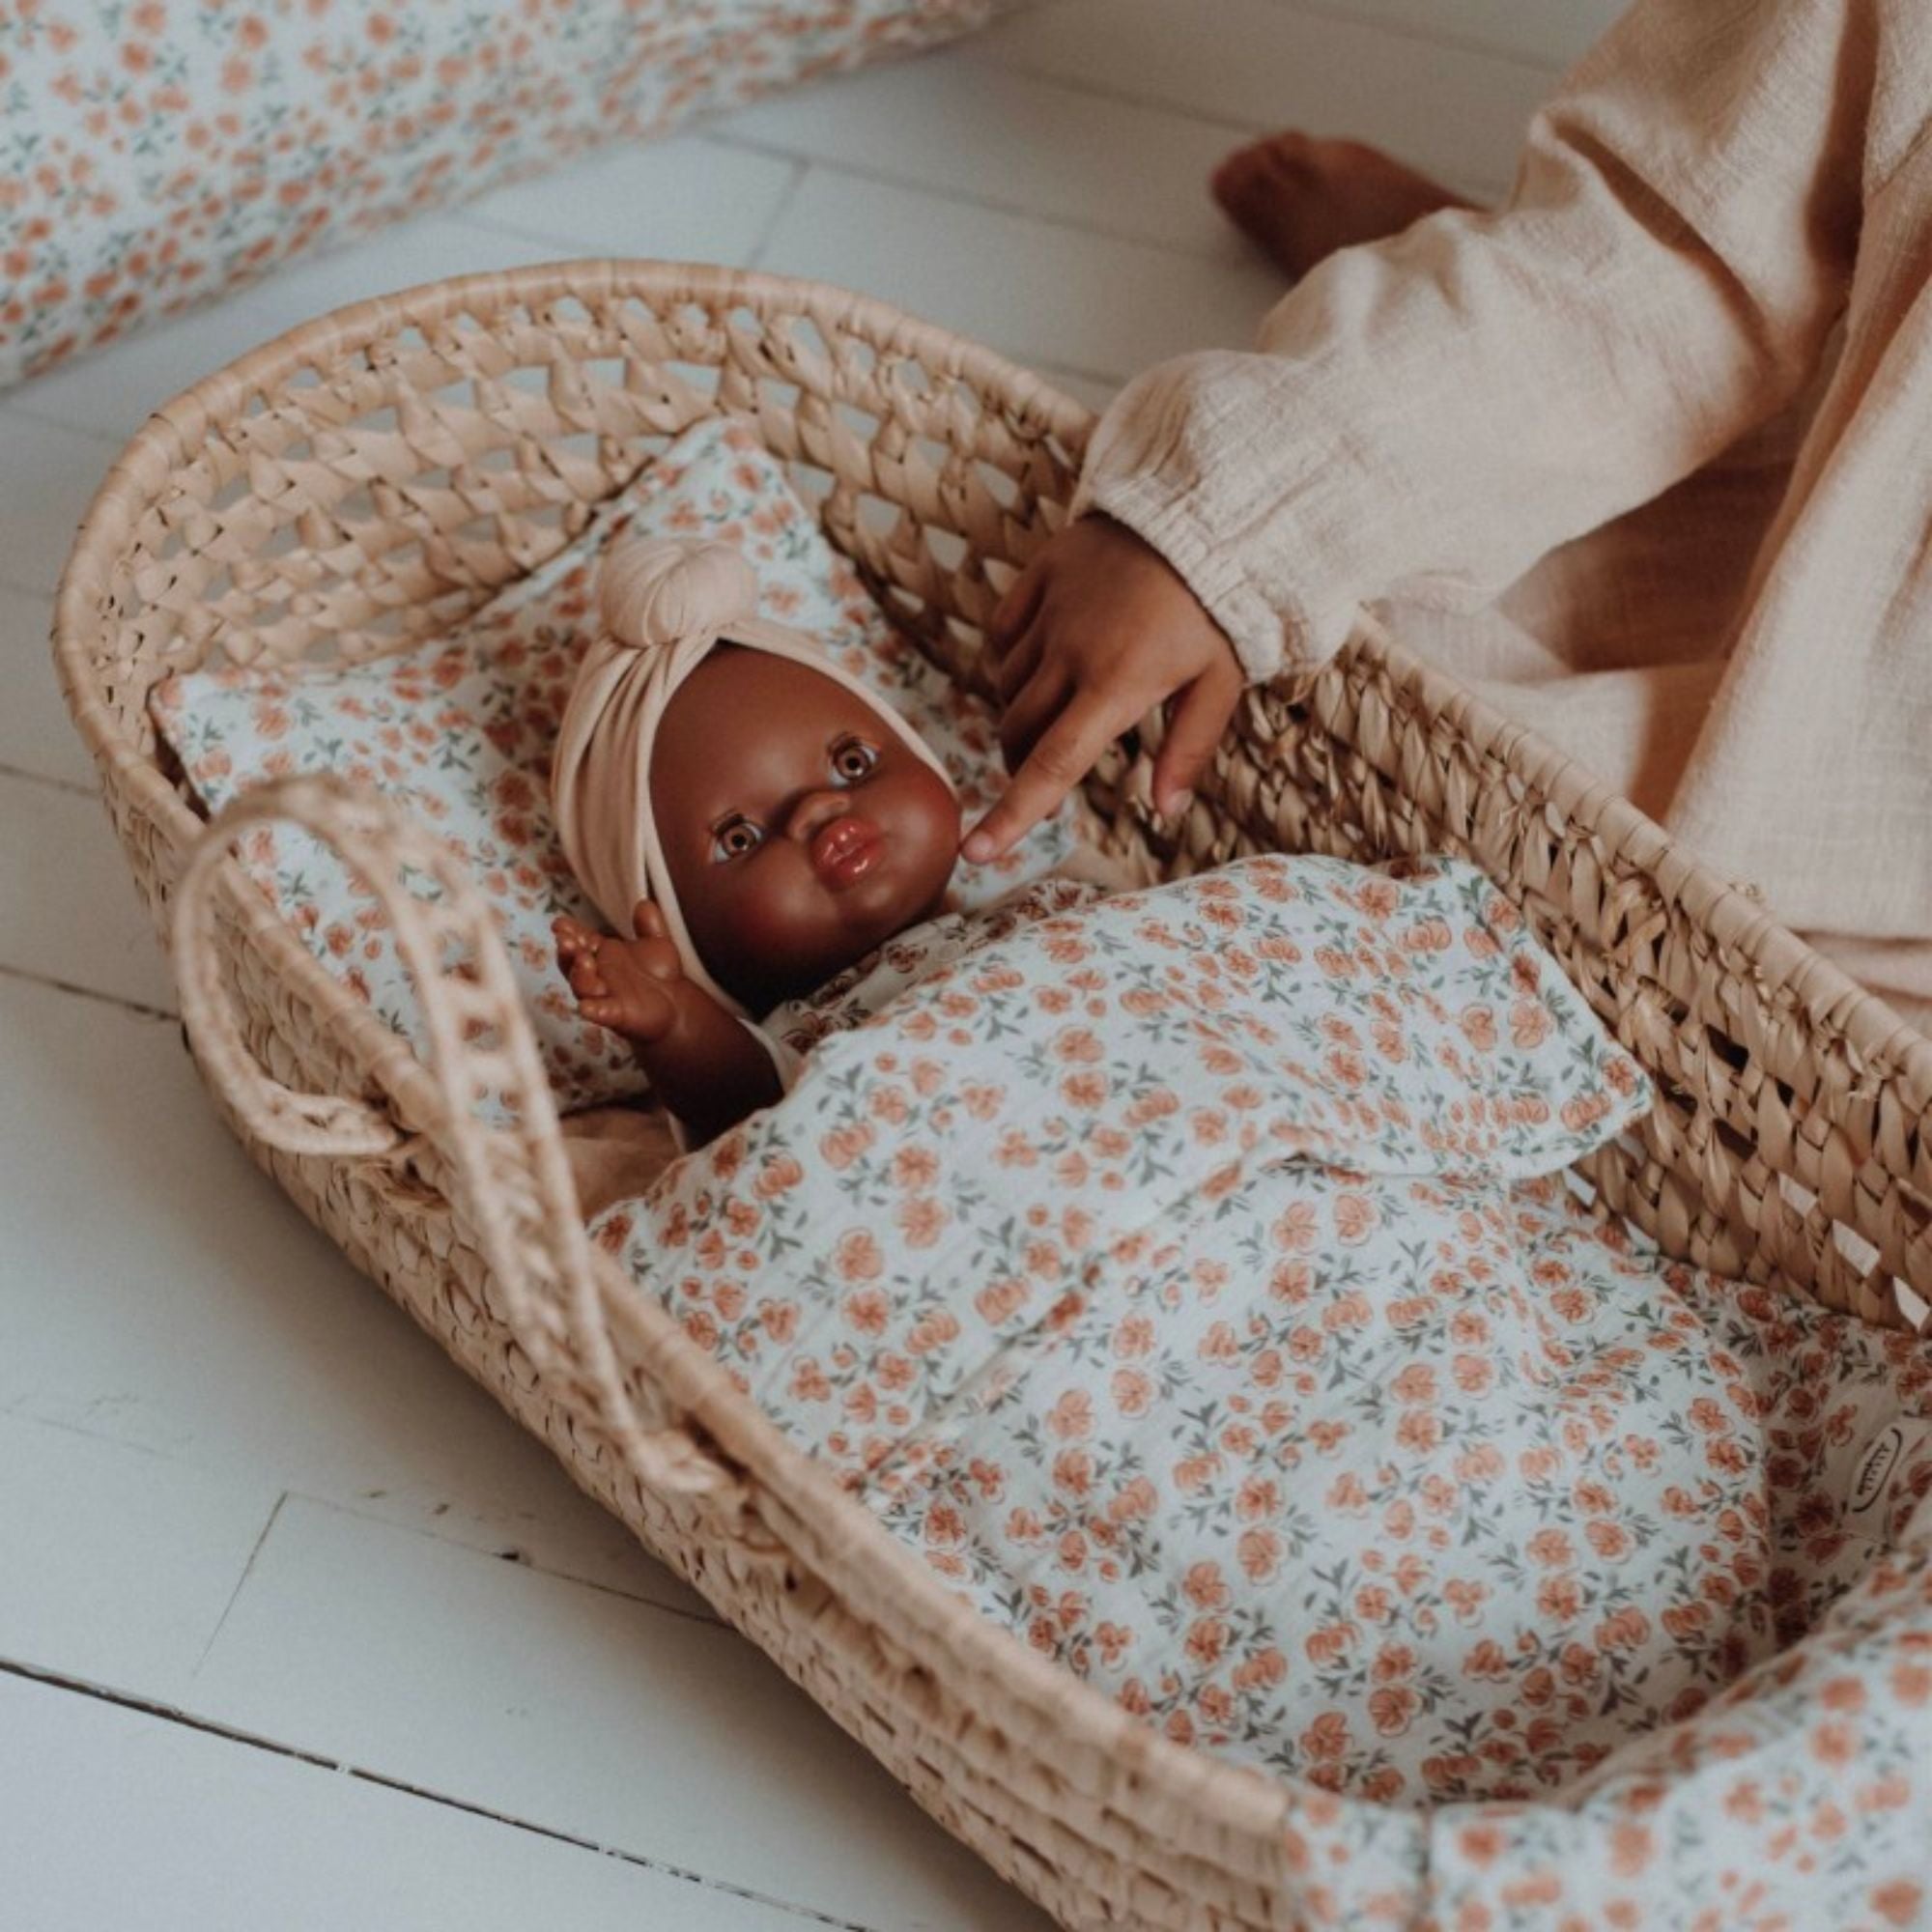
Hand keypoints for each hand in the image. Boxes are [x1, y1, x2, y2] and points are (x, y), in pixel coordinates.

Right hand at [553, 901, 686, 1042]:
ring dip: (579, 975)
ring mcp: (605, 995)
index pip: (580, 940)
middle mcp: (597, 974)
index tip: (559, 923)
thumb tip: (645, 903)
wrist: (676, 1004)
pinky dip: (593, 1010)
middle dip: (567, 951)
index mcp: (602, 953)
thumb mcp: (657, 943)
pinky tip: (585, 1008)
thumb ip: (650, 925)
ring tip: (583, 961)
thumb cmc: (657, 972)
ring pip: (582, 986)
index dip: (569, 932)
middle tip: (565, 940)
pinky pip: (601, 1012)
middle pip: (573, 963)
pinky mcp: (617, 1015)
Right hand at [962, 513, 1241, 863]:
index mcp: (1117, 685)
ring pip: (1008, 685)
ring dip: (1022, 710)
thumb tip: (1164, 810)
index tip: (975, 854)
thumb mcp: (1220, 682)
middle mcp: (1072, 651)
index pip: (1052, 766)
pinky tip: (1044, 659)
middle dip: (1021, 762)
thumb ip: (1189, 749)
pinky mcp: (1040, 575)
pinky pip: (1003, 634)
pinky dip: (1012, 659)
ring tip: (1060, 705)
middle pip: (1018, 731)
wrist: (1204, 509)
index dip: (1011, 816)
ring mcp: (1051, 611)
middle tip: (1044, 768)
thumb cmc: (1220, 606)